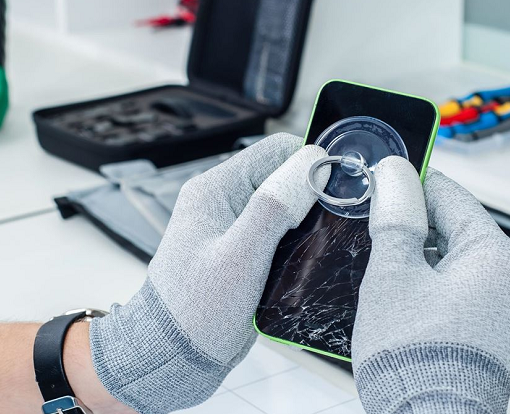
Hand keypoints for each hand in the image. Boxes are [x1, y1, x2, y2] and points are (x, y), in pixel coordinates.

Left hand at [89, 133, 328, 413]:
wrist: (173, 358)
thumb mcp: (240, 256)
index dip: (310, 164)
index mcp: (216, 188)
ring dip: (307, 224)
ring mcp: (233, 228)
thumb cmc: (196, 309)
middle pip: (285, 177)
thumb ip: (274, 206)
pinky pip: (281, 234)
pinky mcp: (244, 253)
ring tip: (316, 248)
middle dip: (312, 196)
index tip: (336, 189)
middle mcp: (224, 201)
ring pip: (287, 207)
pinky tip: (304, 265)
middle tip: (329, 225)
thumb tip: (311, 163)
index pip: (277, 150)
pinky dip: (297, 245)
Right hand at [352, 157, 509, 413]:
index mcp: (496, 255)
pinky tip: (400, 302)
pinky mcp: (490, 334)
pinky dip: (428, 289)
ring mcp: (504, 310)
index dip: (408, 184)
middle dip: (410, 227)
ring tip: (380, 273)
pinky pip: (458, 292)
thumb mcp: (393, 275)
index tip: (377, 182)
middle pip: (453, 228)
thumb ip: (396, 218)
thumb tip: (396, 174)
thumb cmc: (416, 360)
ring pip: (453, 262)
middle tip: (369, 233)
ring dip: (416, 260)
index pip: (450, 194)